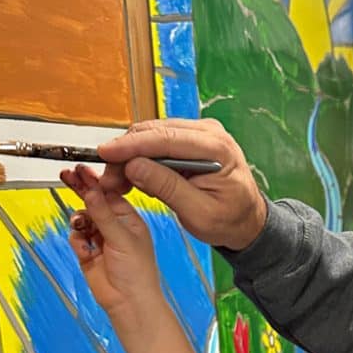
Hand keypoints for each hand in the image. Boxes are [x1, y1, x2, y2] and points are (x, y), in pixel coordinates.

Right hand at [62, 164, 162, 319]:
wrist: (128, 303)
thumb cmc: (138, 274)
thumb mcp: (122, 238)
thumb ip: (104, 214)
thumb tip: (93, 190)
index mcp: (129, 218)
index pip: (109, 193)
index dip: (95, 182)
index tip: (81, 170)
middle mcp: (114, 226)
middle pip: (93, 201)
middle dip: (81, 191)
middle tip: (66, 176)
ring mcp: (100, 238)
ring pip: (81, 218)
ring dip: (79, 221)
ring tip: (83, 228)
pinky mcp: (88, 251)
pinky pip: (75, 237)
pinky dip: (77, 240)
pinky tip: (86, 249)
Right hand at [96, 118, 266, 251]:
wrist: (246, 220)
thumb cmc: (230, 219)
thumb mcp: (199, 213)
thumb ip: (168, 188)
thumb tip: (135, 166)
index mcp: (217, 149)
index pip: (167, 138)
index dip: (132, 145)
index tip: (105, 153)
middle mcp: (209, 133)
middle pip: (155, 132)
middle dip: (126, 153)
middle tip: (108, 178)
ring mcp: (200, 133)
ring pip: (152, 135)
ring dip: (131, 156)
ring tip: (118, 182)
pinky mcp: (190, 139)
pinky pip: (158, 141)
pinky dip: (142, 157)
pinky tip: (134, 176)